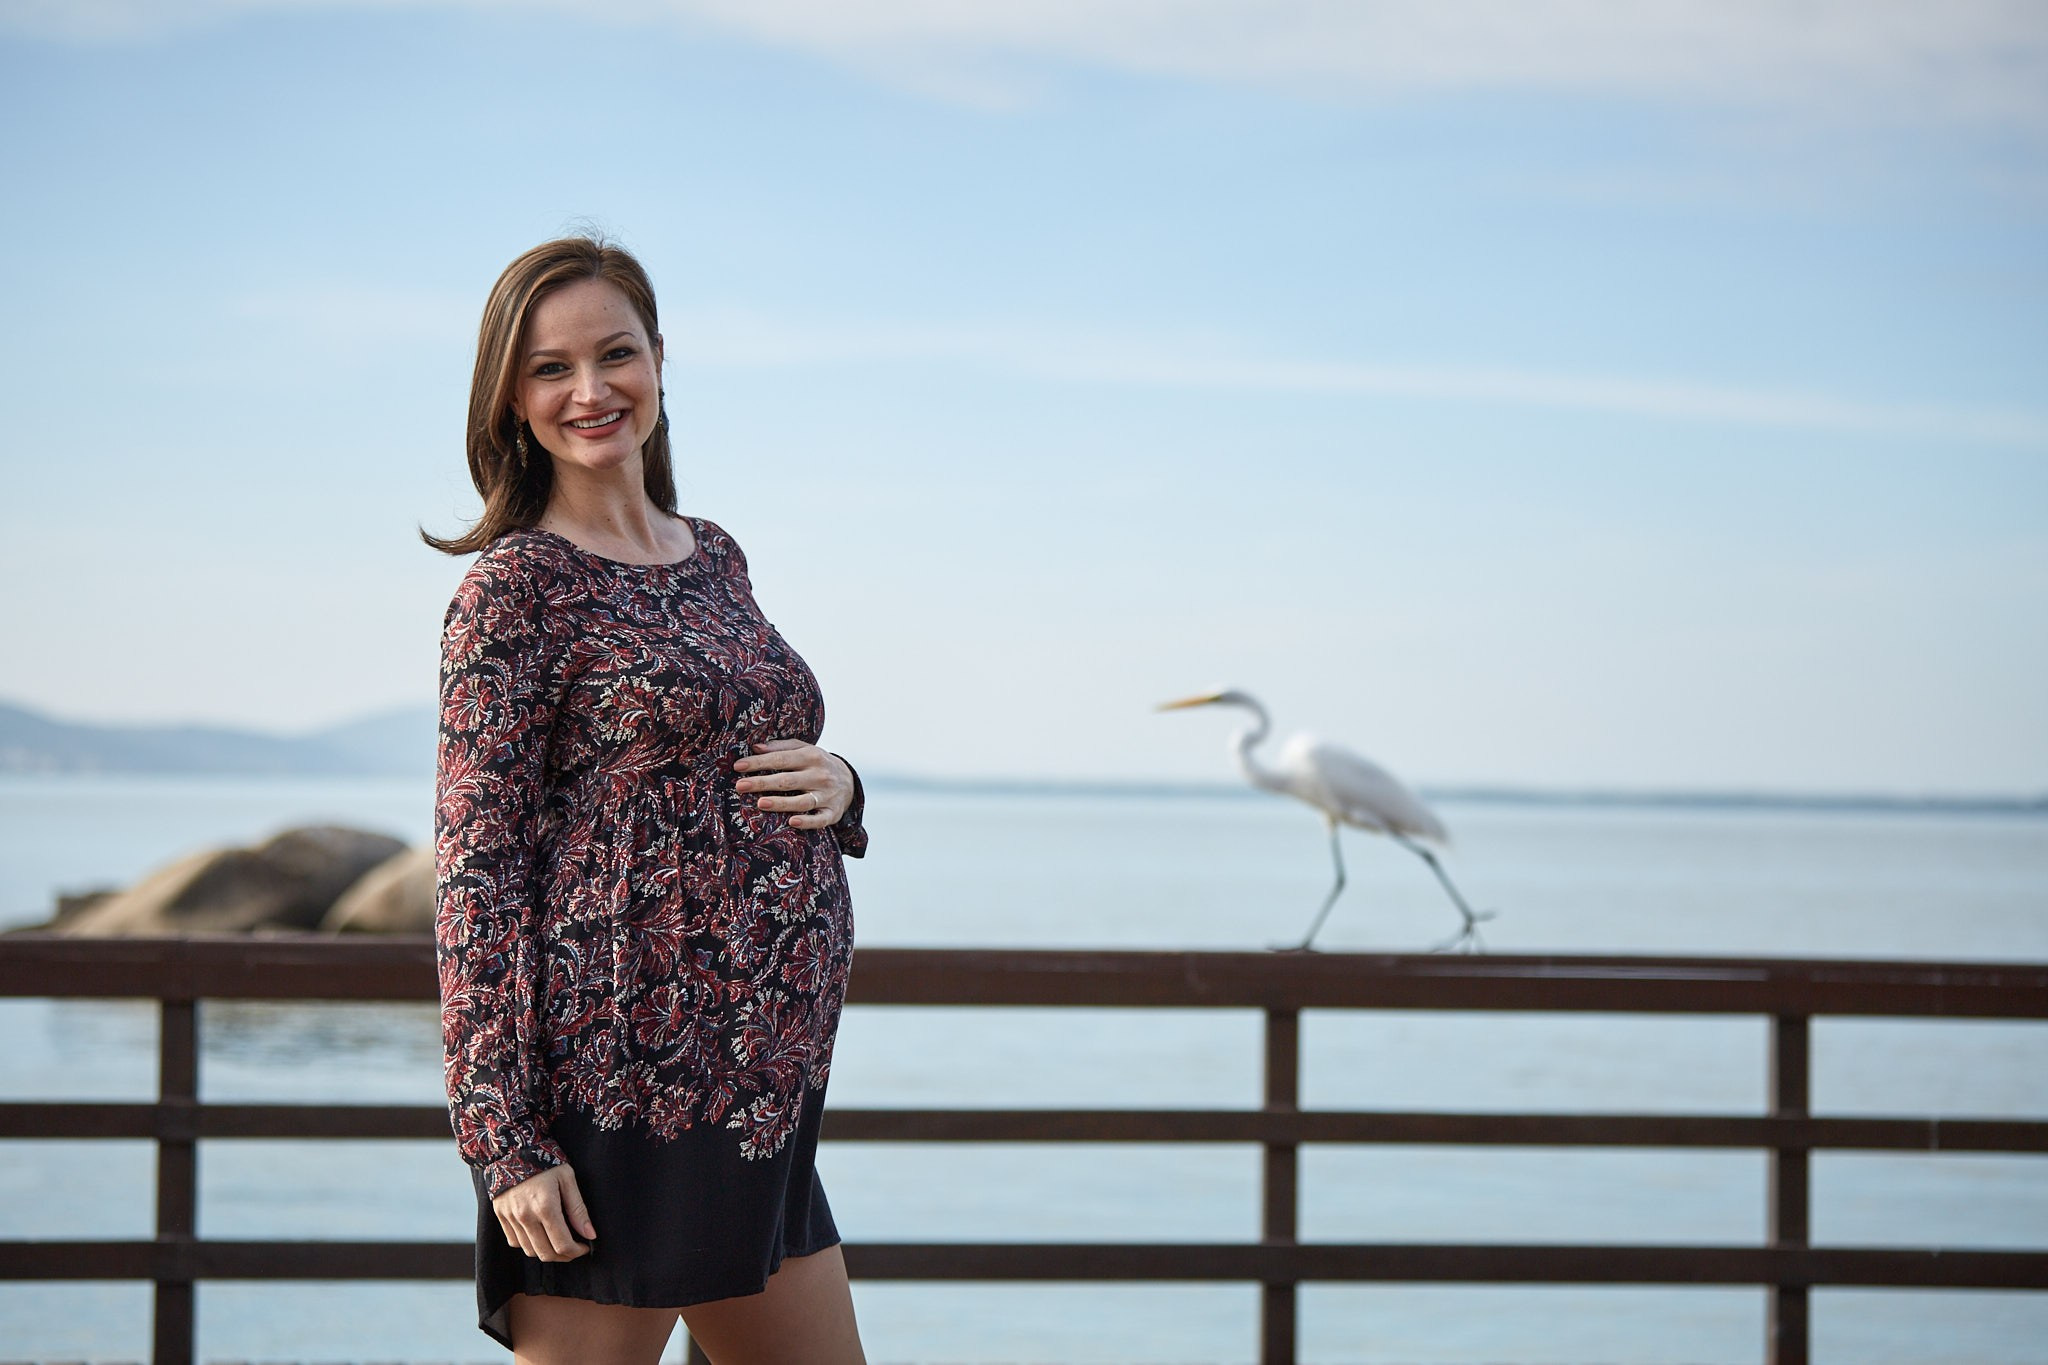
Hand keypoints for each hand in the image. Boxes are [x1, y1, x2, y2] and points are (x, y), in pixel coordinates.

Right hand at [491, 1163, 595, 1262]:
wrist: (512, 1148)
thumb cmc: (546, 1162)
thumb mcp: (568, 1179)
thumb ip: (578, 1209)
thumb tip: (590, 1234)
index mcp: (545, 1207)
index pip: (562, 1245)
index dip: (577, 1251)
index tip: (585, 1246)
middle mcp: (525, 1216)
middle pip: (546, 1254)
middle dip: (564, 1256)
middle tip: (574, 1247)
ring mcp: (510, 1218)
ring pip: (530, 1251)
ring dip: (547, 1252)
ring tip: (559, 1241)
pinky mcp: (501, 1217)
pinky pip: (515, 1242)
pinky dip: (529, 1244)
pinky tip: (540, 1234)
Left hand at [735, 740, 853, 829]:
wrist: (849, 781)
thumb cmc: (817, 764)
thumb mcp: (804, 749)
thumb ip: (781, 747)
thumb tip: (756, 747)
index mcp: (811, 756)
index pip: (781, 759)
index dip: (759, 763)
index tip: (738, 766)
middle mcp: (820, 775)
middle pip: (787, 780)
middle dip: (762, 782)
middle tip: (740, 785)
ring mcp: (827, 795)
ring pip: (802, 801)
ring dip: (780, 803)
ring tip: (760, 803)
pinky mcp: (832, 813)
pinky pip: (819, 819)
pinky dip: (807, 821)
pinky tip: (792, 822)